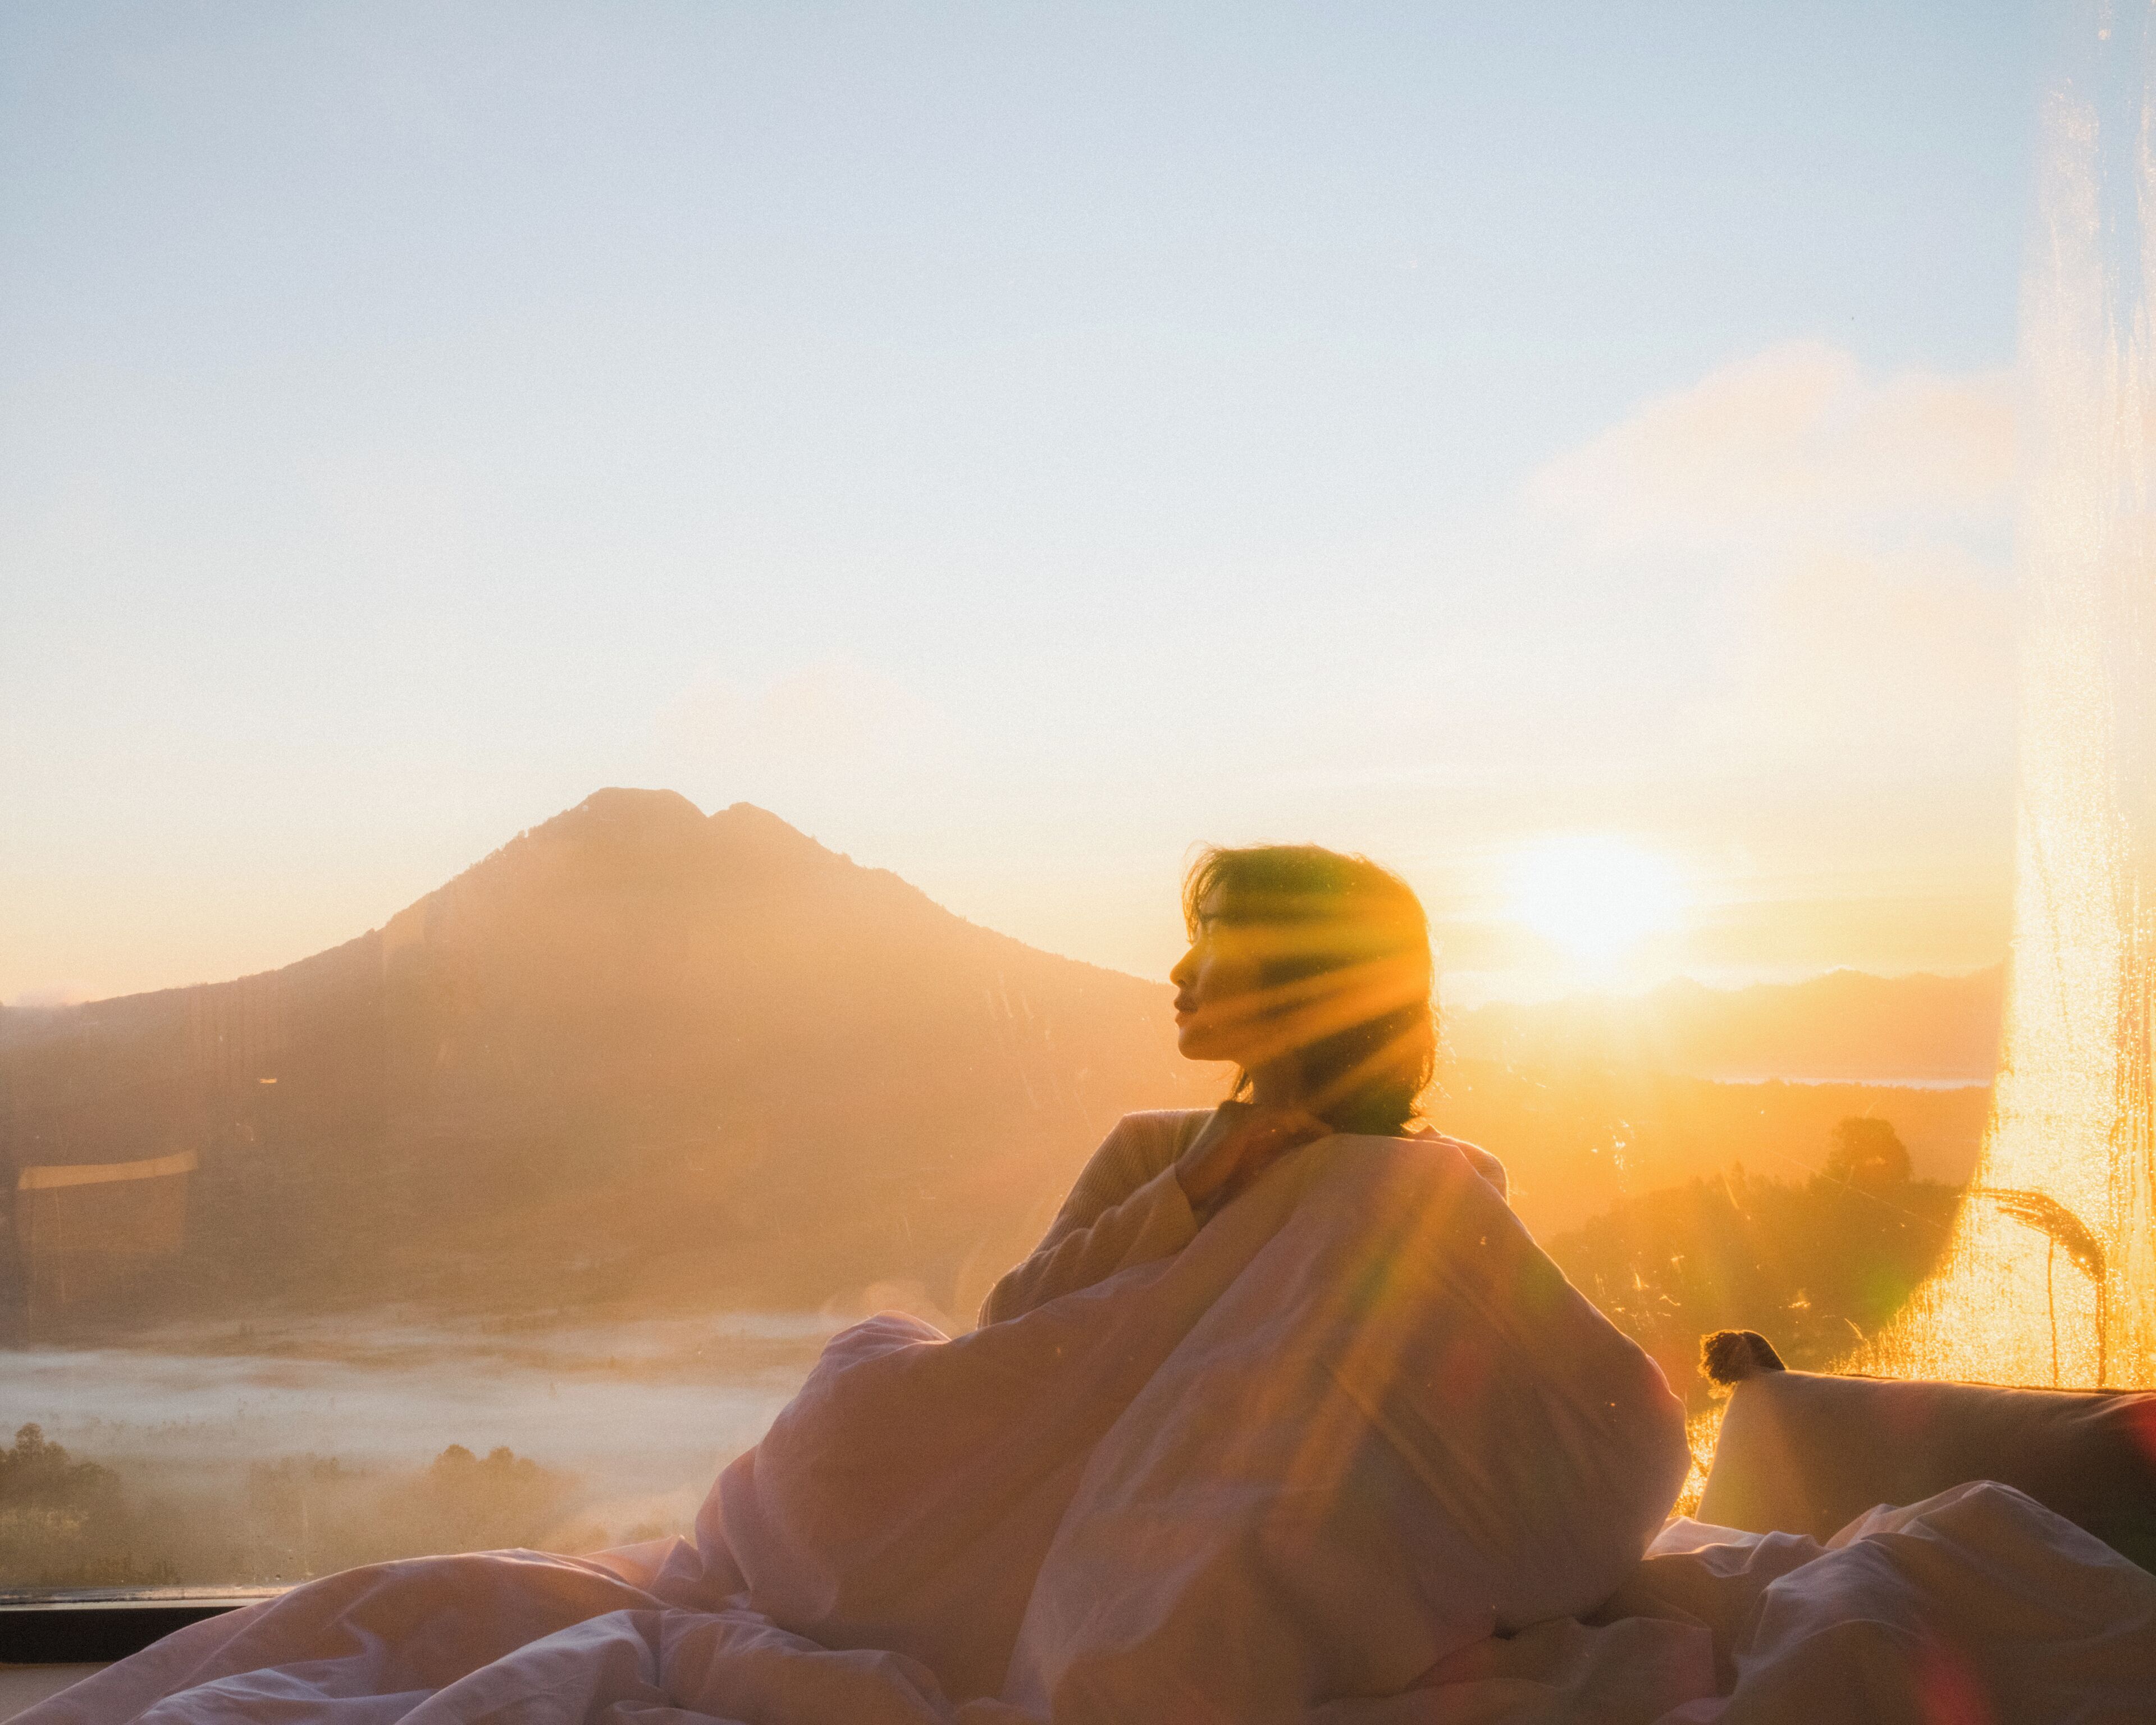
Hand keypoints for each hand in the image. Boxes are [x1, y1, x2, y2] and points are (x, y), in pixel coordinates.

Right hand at [1174, 1102, 1329, 1218]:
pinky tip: (1308, 1131)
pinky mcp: (1238, 1123)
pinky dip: (1293, 1123)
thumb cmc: (1216, 1178)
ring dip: (1304, 1122)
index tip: (1319, 1134)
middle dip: (1304, 1122)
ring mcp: (1235, 1112)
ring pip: (1280, 1112)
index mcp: (1233, 1114)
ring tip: (1325, 1133)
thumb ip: (1266, 1148)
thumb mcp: (1246, 1159)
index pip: (1272, 1114)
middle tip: (1328, 1133)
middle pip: (1278, 1111)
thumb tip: (1294, 1145)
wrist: (1188, 1186)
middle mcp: (1234, 1108)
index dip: (1297, 1123)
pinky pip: (1274, 1118)